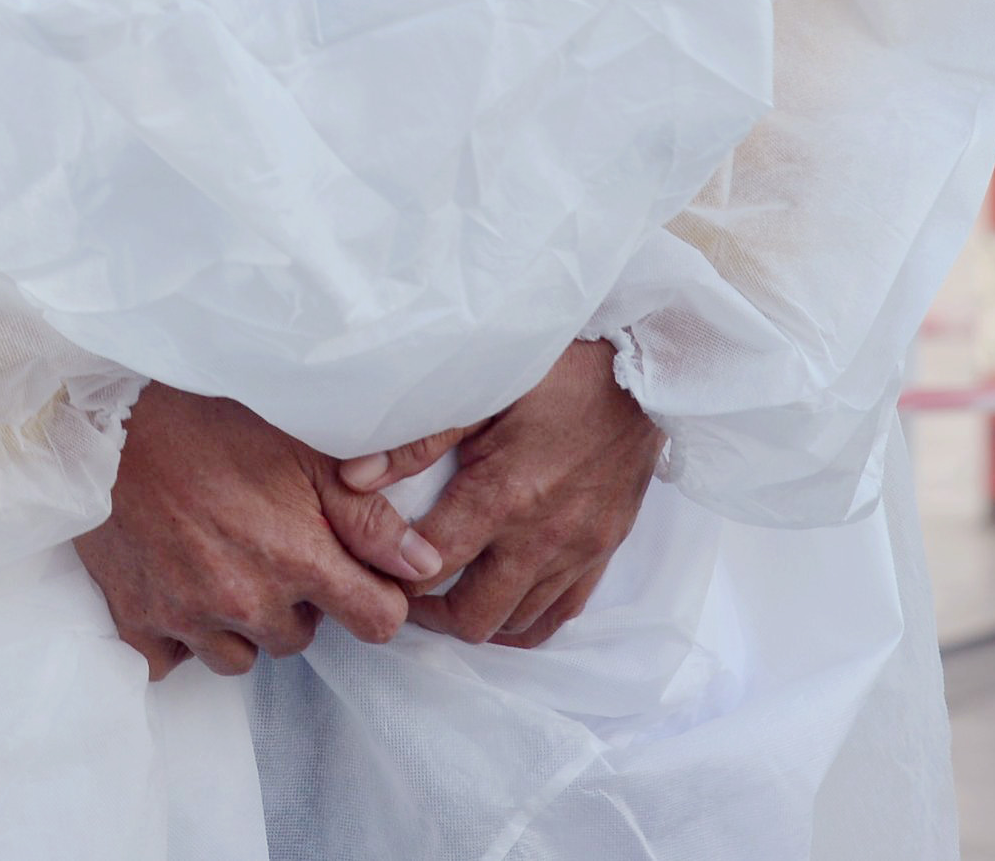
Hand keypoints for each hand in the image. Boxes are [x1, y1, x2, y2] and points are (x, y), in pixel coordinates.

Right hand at [76, 386, 447, 678]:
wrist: (105, 416)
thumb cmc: (209, 418)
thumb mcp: (303, 449)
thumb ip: (368, 517)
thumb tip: (424, 565)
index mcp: (295, 557)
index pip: (376, 623)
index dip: (375, 599)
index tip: (357, 577)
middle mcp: (245, 601)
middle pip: (300, 640)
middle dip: (297, 603)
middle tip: (269, 544)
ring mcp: (186, 617)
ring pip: (238, 657)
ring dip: (241, 623)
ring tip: (223, 562)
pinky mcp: (136, 622)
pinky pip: (174, 661)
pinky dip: (180, 634)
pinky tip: (178, 584)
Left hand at [367, 340, 661, 649]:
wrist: (641, 369)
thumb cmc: (557, 370)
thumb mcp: (482, 389)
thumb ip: (417, 439)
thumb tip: (352, 477)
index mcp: (502, 496)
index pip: (430, 567)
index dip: (392, 574)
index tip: (375, 563)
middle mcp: (541, 538)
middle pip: (472, 617)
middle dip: (431, 613)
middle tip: (409, 585)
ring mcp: (578, 552)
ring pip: (516, 624)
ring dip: (477, 617)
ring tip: (450, 591)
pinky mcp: (604, 552)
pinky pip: (562, 615)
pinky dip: (526, 621)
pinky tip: (503, 602)